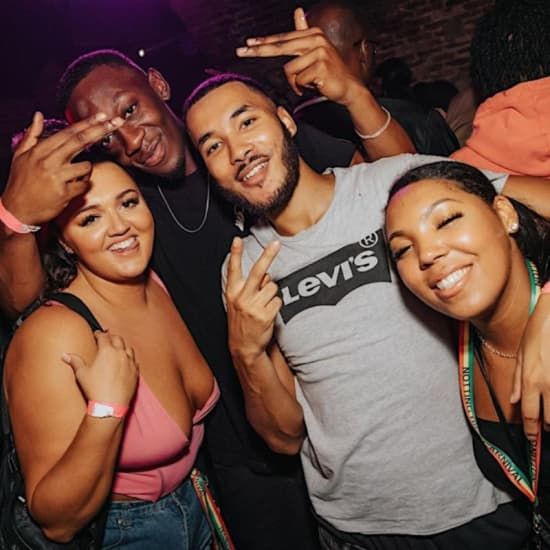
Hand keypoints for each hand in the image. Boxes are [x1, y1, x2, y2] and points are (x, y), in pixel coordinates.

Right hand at [2, 112, 124, 225]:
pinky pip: (85, 185)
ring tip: (70, 178)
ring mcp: (57, 177)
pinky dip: (82, 186)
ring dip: (85, 171)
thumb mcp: (20, 156)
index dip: (87, 123)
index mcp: (40, 151)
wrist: (17, 210)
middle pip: (80, 142)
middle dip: (100, 130)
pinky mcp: (65, 193)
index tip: (102, 116)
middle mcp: (48, 161)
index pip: (68, 133)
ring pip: (86, 167)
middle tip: (117, 122)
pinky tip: (71, 189)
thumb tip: (38, 115)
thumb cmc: (21, 182)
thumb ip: (32, 135)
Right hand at [62, 331, 138, 405]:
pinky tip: (126, 361)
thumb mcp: (82, 374)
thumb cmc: (95, 388)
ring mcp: (130, 362)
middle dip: (111, 337)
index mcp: (107, 351)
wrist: (111, 404)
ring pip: (128, 348)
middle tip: (106, 338)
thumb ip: (75, 361)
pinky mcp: (135, 371)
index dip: (99, 334)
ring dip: (122, 346)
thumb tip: (64, 355)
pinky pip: (134, 360)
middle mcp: (120, 353)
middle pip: (118, 339)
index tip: (96, 334)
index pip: (103, 336)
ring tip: (117, 348)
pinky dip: (129, 358)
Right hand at [225, 237, 281, 363]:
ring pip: (272, 287)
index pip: (233, 269)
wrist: (243, 347)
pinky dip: (276, 305)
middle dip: (268, 256)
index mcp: (232, 293)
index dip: (235, 253)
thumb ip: (249, 287)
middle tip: (276, 243)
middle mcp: (242, 298)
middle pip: (258, 272)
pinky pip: (278, 300)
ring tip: (263, 305)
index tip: (237, 240)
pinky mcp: (265, 315)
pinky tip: (268, 313)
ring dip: (271, 294)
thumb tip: (265, 275)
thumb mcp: (237, 303)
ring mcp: (254, 307)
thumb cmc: (242, 321)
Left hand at [236, 7, 362, 105]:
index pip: (282, 39)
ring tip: (308, 83)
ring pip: (289, 70)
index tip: (247, 44)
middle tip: (240, 52)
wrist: (348, 88)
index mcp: (312, 34)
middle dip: (259, 51)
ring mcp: (319, 52)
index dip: (264, 42)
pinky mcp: (320, 66)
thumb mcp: (316, 50)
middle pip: (279, 47)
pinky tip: (314, 86)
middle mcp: (315, 39)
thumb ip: (304, 32)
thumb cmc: (329, 72)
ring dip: (295, 82)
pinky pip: (298, 80)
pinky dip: (302, 88)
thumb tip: (298, 11)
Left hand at [511, 294, 549, 439]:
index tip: (531, 439)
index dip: (531, 431)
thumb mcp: (521, 353)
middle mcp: (548, 385)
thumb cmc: (538, 331)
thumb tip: (513, 400)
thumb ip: (517, 379)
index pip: (530, 415)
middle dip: (547, 427)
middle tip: (545, 428)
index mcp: (531, 380)